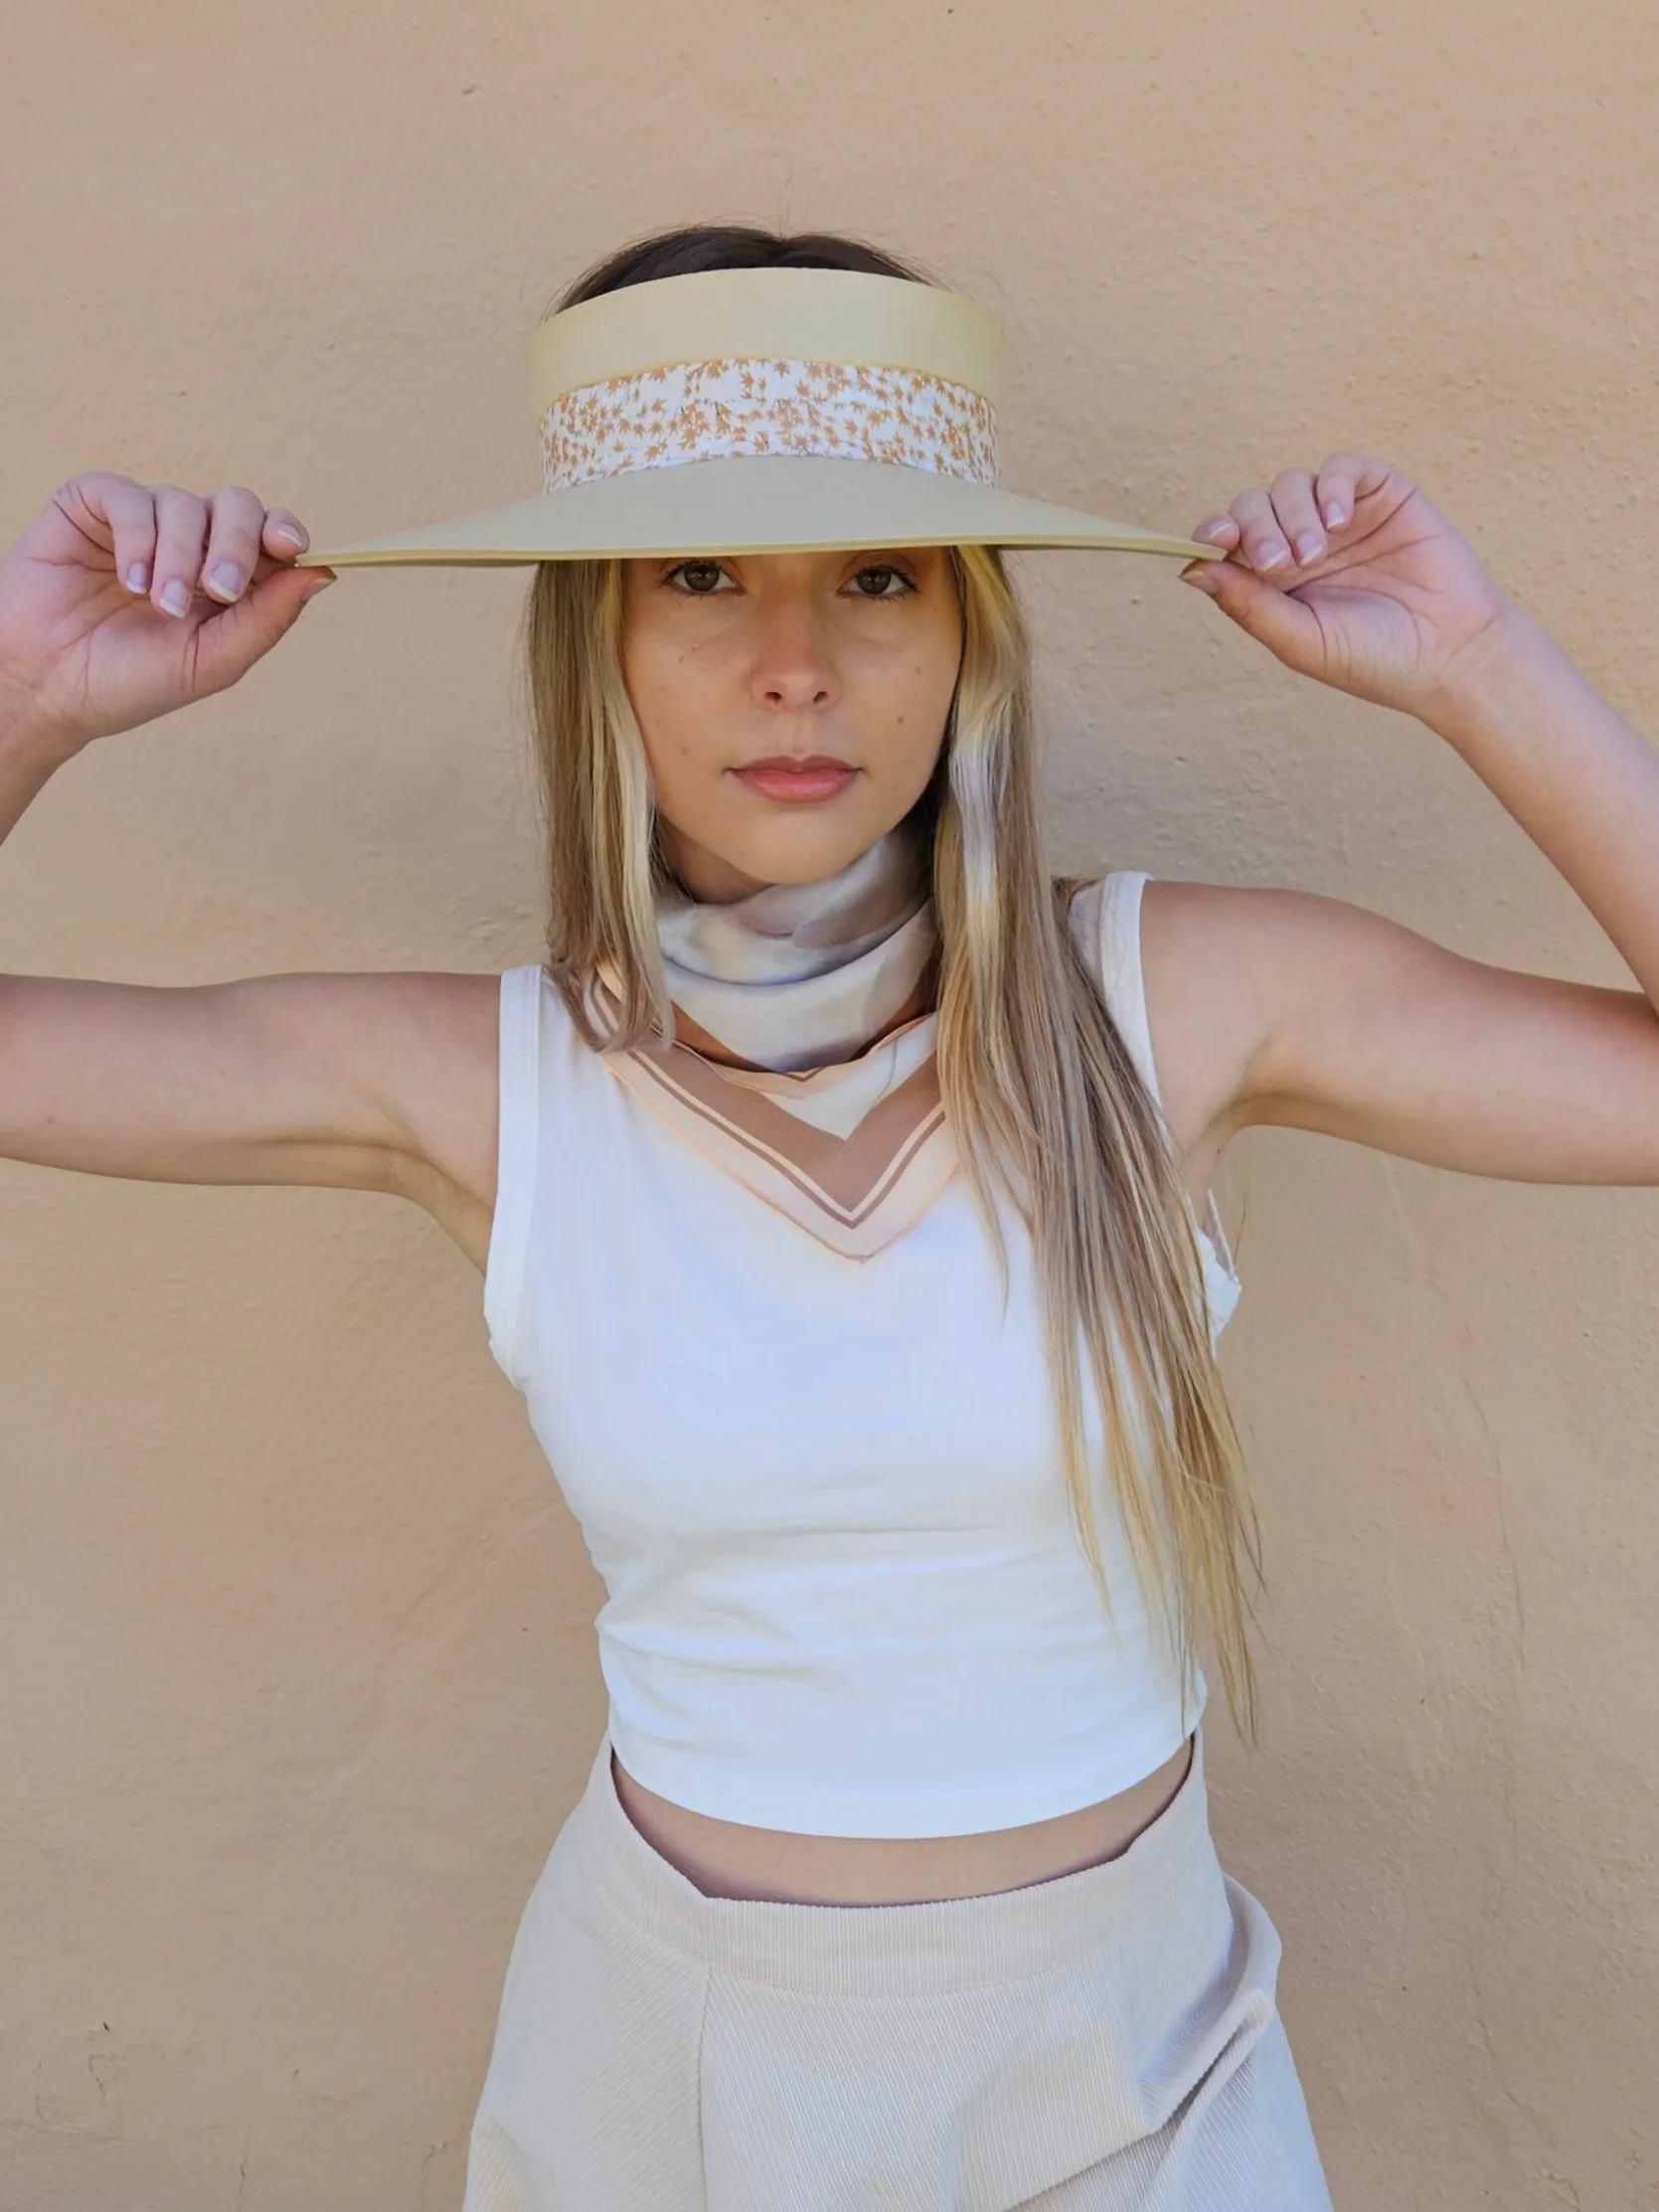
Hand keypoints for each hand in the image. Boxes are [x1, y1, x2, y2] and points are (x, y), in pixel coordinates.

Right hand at [0, 472, 336, 755]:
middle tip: (217, 589)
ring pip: (184, 504)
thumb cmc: (128, 681)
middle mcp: (189, 542)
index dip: (283, 532)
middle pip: (236, 506)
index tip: (289, 547)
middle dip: (235, 544)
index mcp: (225, 578)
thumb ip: (267, 618)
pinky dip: (138, 537)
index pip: (270, 535)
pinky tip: (130, 580)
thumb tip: (322, 572)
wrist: (47, 688)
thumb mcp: (212, 660)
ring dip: (178, 557)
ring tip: (159, 605)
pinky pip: (130, 497)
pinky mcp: (93, 506)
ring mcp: (142, 521)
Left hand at [1179, 453, 1513, 720]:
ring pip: (1291, 485)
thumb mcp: (1300, 640)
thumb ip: (1247, 604)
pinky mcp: (1382, 494)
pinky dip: (1332, 486)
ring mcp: (1340, 518)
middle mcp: (1301, 544)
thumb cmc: (1374, 659)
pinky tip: (1339, 521)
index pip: (1227, 543)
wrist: (1452, 654)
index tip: (1215, 542)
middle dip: (1256, 528)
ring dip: (1293, 514)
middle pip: (1253, 507)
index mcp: (1274, 582)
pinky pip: (1342, 467)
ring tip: (1316, 553)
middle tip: (1280, 563)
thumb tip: (1191, 568)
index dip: (1214, 534)